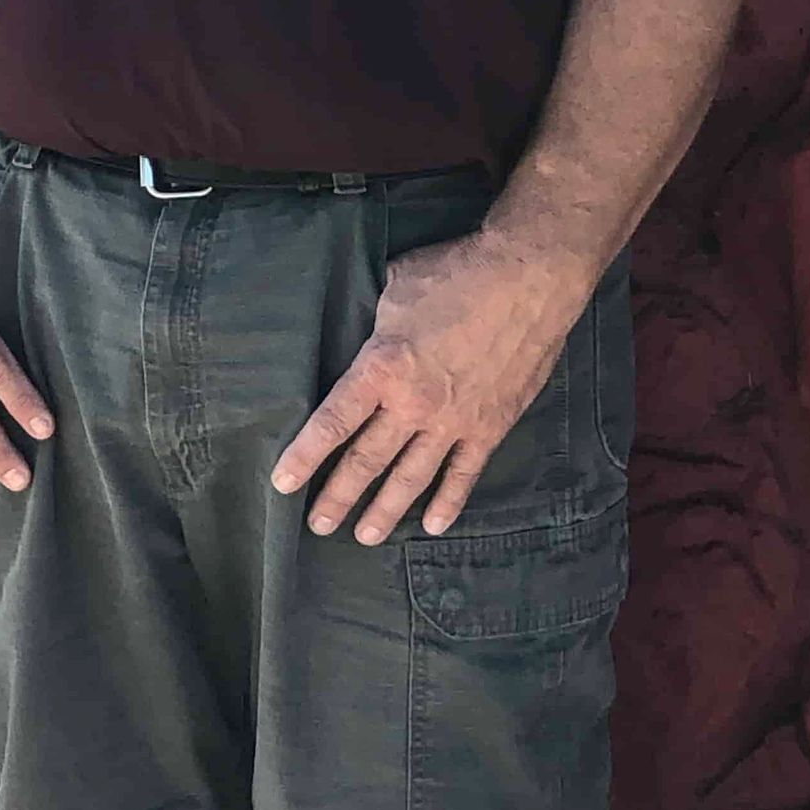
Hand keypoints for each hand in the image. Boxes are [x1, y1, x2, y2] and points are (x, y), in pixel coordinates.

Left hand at [271, 224, 590, 539]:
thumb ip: (373, 316)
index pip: (333, 422)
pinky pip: (465, 474)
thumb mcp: (395, 286)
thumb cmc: (457, 273)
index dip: (305, 456)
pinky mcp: (490, 426)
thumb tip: (362, 324)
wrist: (528, 280)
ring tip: (364, 537)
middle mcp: (413, 404)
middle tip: (318, 525)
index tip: (282, 483)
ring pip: (411, 478)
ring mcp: (454, 421)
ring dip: (385, 510)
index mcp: (382, 367)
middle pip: (367, 460)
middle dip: (339, 496)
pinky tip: (434, 525)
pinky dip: (449, 502)